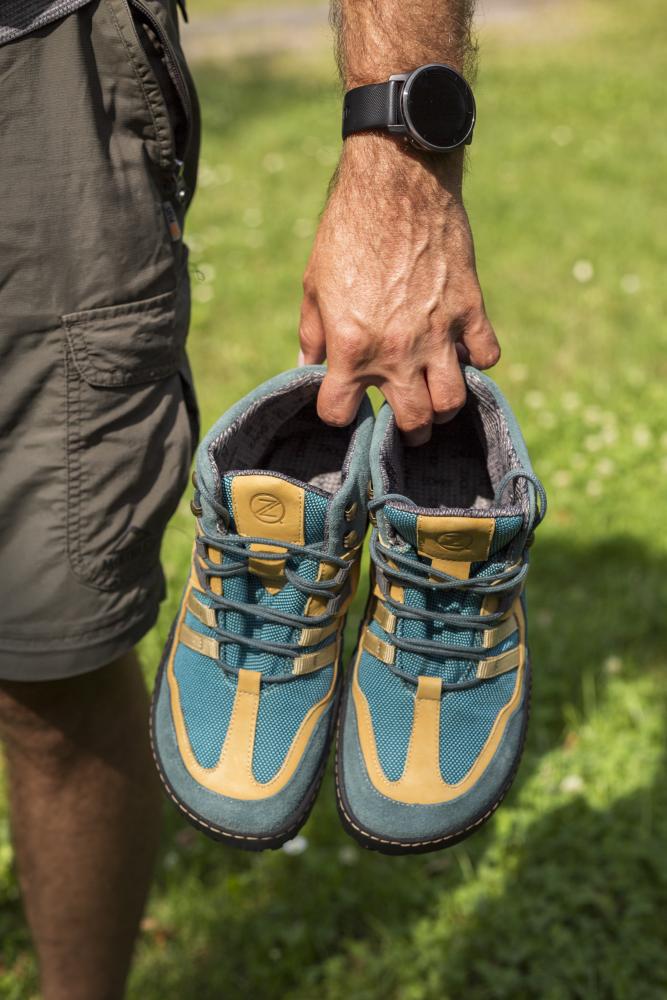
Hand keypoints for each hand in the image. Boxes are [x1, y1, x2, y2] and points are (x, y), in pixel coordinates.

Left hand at [298, 135, 499, 444]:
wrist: (396, 182)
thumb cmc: (346, 230)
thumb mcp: (314, 284)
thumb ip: (312, 333)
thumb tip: (306, 364)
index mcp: (352, 348)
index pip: (340, 414)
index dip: (338, 411)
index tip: (343, 400)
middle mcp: (397, 350)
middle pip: (412, 421)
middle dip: (407, 428)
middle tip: (404, 416)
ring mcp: (438, 332)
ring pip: (453, 401)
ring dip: (443, 406)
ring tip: (435, 396)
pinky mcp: (470, 308)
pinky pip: (487, 355)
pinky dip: (477, 360)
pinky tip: (462, 352)